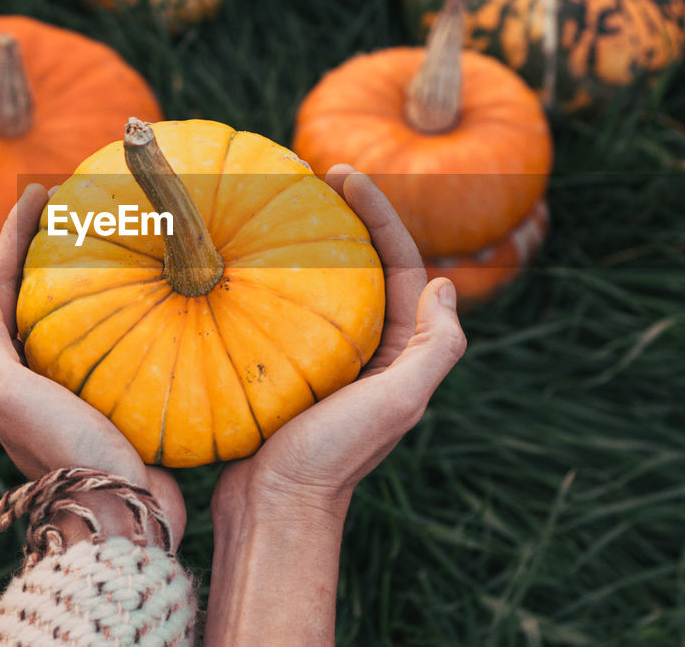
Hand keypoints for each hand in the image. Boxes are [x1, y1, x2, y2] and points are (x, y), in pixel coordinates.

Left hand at [0, 184, 185, 546]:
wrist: (117, 515)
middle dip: (39, 248)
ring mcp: (65, 390)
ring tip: (97, 235)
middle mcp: (24, 378)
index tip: (39, 191)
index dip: (13, 235)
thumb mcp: (6, 392)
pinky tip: (136, 293)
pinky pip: (101, 342)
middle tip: (66, 204)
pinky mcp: (104, 400)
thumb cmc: (60, 453)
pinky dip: (110, 309)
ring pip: (63, 317)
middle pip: (25, 296)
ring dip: (74, 275)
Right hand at [212, 164, 466, 518]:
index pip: (400, 264)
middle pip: (363, 266)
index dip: (378, 213)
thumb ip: (436, 347)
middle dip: (345, 218)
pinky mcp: (285, 369)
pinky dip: (268, 282)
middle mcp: (370, 350)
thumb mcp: (399, 401)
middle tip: (310, 177)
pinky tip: (237, 263)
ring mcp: (326, 359)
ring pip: (321, 286)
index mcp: (401, 351)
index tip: (342, 175)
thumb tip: (447, 286)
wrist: (274, 509)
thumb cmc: (334, 459)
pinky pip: (282, 312)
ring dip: (307, 245)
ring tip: (276, 207)